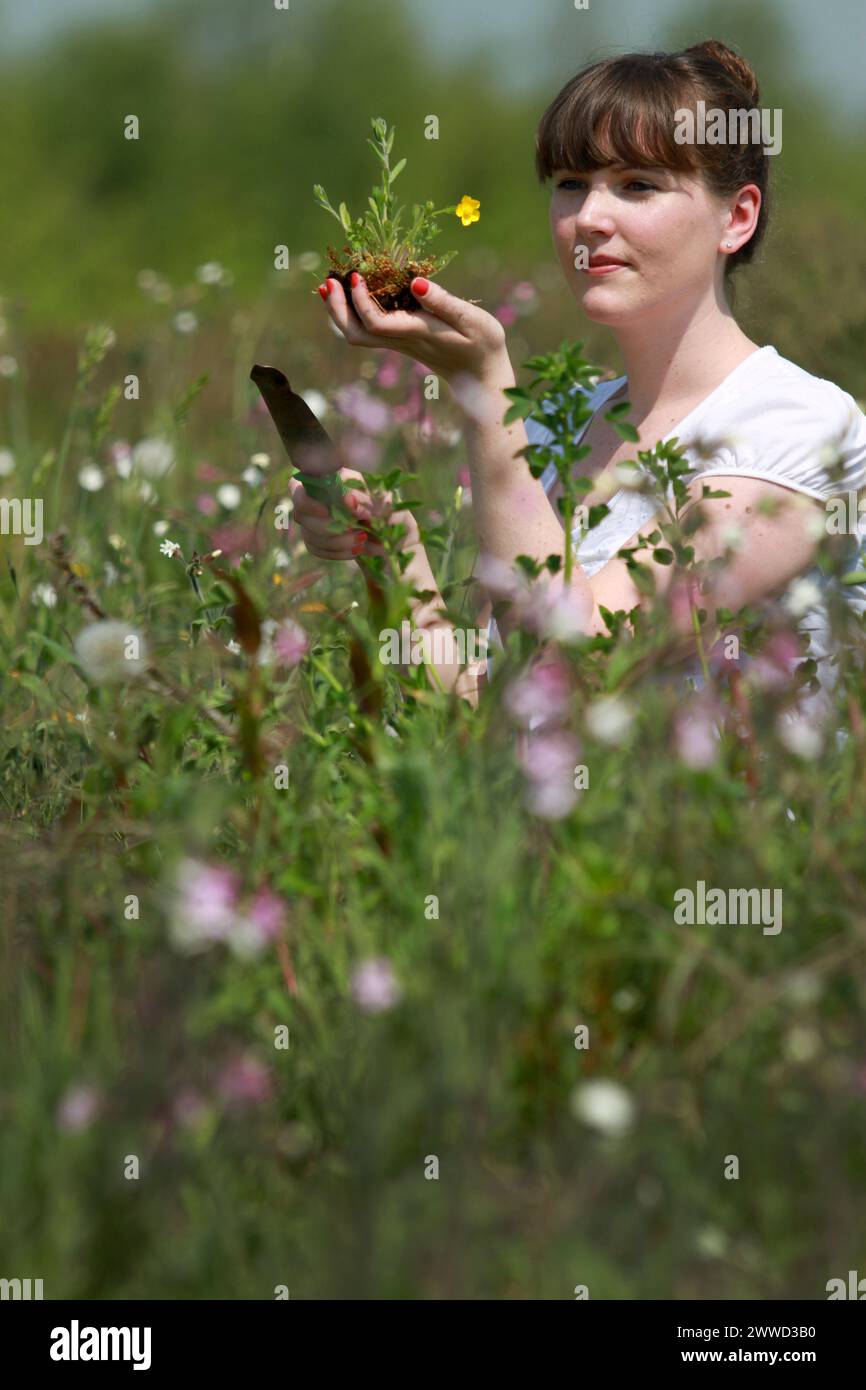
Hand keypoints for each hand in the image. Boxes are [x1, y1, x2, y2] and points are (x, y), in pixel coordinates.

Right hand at [288, 466, 419, 561]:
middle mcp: (321, 498)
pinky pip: (314, 548)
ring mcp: (316, 519)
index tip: (330, 512)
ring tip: (363, 541)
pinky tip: (356, 550)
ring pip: (308, 533)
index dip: (310, 500)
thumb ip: (367, 498)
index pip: (301, 482)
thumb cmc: (394, 517)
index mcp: (335, 480)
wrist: (396, 545)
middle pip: (301, 512)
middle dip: (328, 527)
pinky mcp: (318, 540)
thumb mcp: (387, 504)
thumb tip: (347, 500)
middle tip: (358, 531)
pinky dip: (337, 552)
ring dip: (337, 542)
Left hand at [317, 273, 512, 390]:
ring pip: (358, 335)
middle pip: (355, 334)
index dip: (359, 300)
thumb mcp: (470, 319)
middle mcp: (401, 341)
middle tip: (327, 281)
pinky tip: (352, 292)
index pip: (375, 323)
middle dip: (336, 310)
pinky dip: (353, 310)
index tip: (357, 275)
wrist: (482, 376)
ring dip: (340, 311)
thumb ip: (442, 301)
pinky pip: (368, 329)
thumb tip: (415, 281)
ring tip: (330, 284)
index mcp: (415, 333)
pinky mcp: (401, 340)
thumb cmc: (482, 345)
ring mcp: (399, 343)